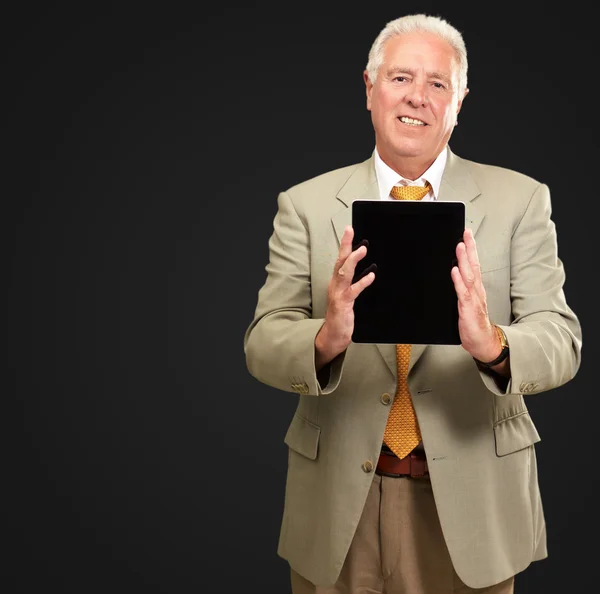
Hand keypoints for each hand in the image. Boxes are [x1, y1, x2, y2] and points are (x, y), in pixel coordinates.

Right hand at [315, 226, 374, 368]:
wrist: (333, 335)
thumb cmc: (342, 315)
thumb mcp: (348, 295)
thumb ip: (355, 282)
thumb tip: (370, 269)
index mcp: (337, 281)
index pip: (340, 259)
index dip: (345, 244)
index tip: (350, 229)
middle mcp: (335, 285)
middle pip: (340, 261)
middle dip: (345, 245)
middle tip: (350, 230)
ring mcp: (338, 294)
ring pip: (344, 273)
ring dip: (353, 260)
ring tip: (363, 250)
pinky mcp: (343, 305)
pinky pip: (353, 291)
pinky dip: (362, 282)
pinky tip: (371, 276)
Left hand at [451, 228, 501, 361]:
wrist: (482, 342)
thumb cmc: (474, 323)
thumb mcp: (466, 302)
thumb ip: (462, 288)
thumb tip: (454, 273)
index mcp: (476, 289)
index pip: (474, 265)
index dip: (471, 250)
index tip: (467, 236)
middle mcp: (476, 291)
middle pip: (473, 265)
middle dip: (469, 248)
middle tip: (466, 233)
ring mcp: (473, 299)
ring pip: (468, 275)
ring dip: (463, 260)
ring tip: (459, 246)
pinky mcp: (467, 308)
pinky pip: (462, 292)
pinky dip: (458, 281)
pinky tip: (454, 271)